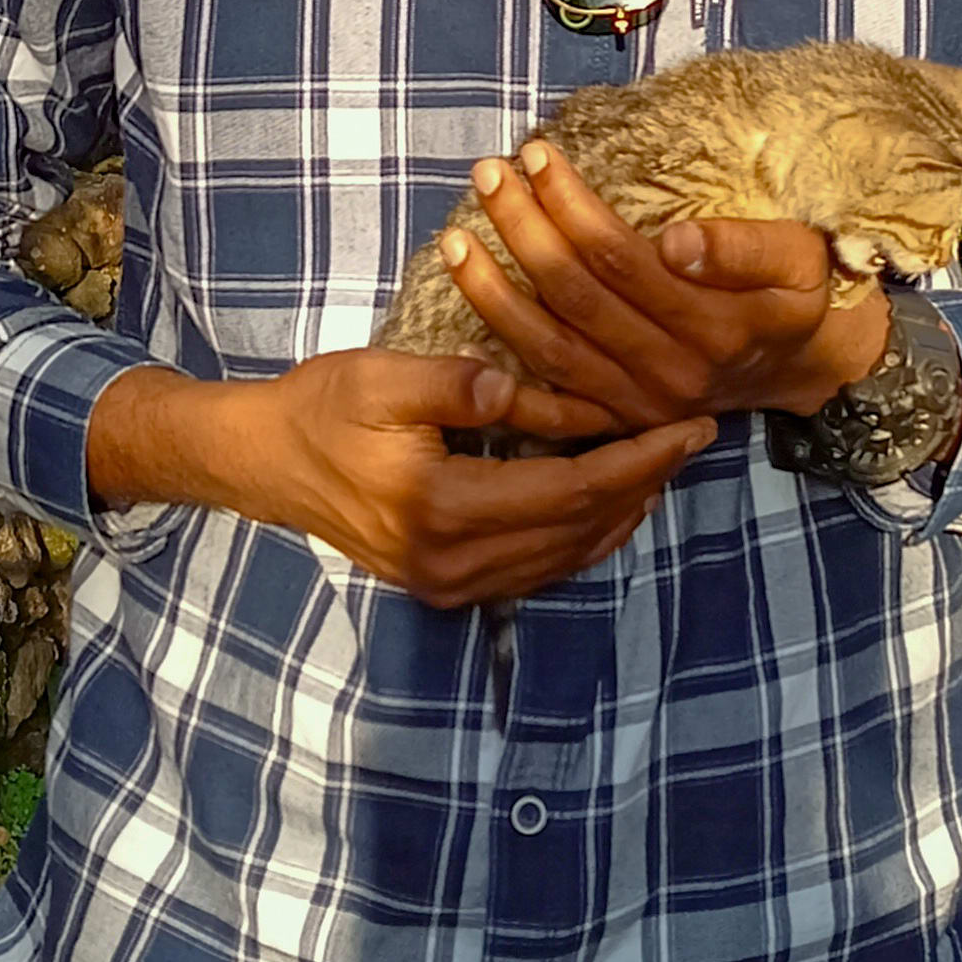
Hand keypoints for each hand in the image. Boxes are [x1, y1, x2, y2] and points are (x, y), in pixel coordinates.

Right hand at [85, 343, 714, 608]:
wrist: (264, 462)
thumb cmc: (322, 407)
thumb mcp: (379, 377)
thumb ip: (453, 386)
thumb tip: (518, 388)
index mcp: (443, 509)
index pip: (570, 490)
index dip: (638, 460)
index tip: (690, 424)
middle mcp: (453, 562)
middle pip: (580, 530)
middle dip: (646, 484)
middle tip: (697, 437)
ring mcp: (450, 583)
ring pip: (565, 557)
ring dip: (623, 513)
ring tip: (666, 464)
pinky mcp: (445, 584)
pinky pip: (538, 567)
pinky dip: (584, 535)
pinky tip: (612, 501)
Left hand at [432, 138, 892, 440]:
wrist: (812, 367)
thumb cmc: (801, 294)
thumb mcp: (799, 258)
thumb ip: (742, 249)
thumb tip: (674, 241)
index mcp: (710, 328)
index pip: (620, 259)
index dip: (573, 206)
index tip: (538, 154)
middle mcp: (667, 374)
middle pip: (576, 297)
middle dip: (524, 230)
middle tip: (489, 174)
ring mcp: (637, 406)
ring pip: (550, 349)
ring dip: (494, 293)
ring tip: (454, 238)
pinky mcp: (620, 423)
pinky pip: (550, 409)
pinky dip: (504, 379)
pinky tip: (460, 338)